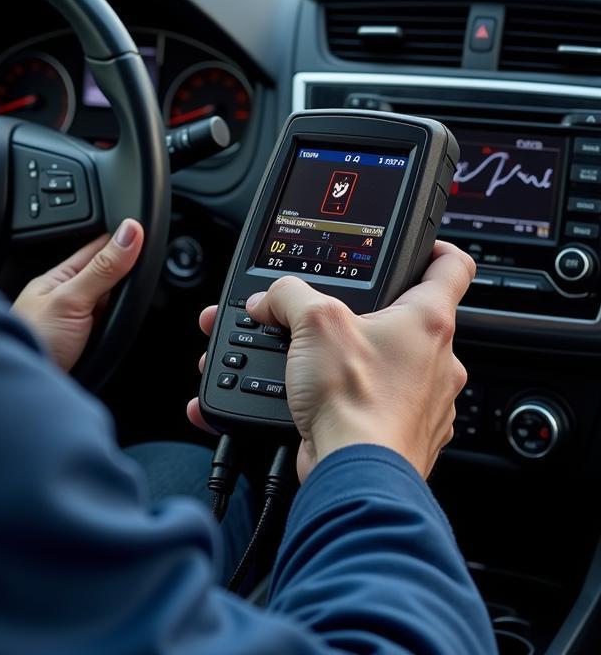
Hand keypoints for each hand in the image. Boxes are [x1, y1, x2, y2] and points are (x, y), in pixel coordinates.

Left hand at [12, 219, 143, 371]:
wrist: (24, 394)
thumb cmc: (33, 342)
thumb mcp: (71, 299)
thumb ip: (102, 268)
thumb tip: (129, 232)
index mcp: (58, 279)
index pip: (96, 249)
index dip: (120, 240)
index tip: (144, 230)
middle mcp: (66, 300)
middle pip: (106, 278)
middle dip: (124, 271)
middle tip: (150, 258)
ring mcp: (75, 324)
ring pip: (108, 304)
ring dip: (123, 300)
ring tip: (142, 287)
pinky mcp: (84, 348)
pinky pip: (108, 328)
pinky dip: (120, 325)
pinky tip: (126, 324)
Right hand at [187, 241, 473, 482]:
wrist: (355, 474)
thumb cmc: (354, 402)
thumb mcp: (312, 323)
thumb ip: (287, 297)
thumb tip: (269, 299)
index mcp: (428, 321)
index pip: (452, 266)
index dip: (434, 248)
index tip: (419, 247)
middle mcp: (437, 362)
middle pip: (407, 321)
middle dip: (363, 318)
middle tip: (329, 320)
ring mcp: (426, 403)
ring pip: (389, 367)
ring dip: (352, 363)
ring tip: (311, 366)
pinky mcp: (404, 436)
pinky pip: (375, 407)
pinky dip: (347, 403)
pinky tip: (312, 403)